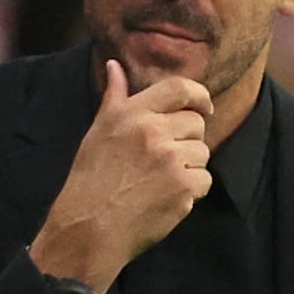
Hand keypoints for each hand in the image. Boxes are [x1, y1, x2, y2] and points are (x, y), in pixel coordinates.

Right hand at [28, 61, 213, 293]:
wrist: (89, 227)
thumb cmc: (90, 180)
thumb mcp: (98, 131)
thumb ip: (115, 97)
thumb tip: (115, 66)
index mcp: (133, 113)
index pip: (180, 89)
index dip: (199, 95)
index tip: (204, 107)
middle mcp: (153, 131)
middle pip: (196, 124)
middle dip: (188, 139)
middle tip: (166, 159)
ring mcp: (170, 160)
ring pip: (202, 153)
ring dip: (190, 166)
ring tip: (162, 181)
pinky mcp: (182, 187)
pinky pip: (204, 180)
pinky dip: (191, 191)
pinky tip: (167, 197)